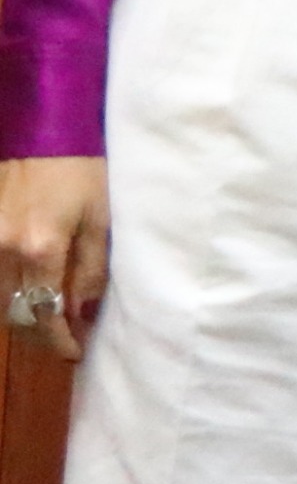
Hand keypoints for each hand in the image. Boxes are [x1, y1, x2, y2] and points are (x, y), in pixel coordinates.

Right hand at [0, 157, 110, 361]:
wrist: (40, 131)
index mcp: (40, 247)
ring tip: (49, 323)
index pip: (45, 312)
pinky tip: (25, 297)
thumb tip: (82, 313)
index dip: (59, 339)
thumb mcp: (99, 218)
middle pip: (14, 313)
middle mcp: (3, 249)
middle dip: (39, 334)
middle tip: (64, 342)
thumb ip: (91, 269)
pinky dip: (5, 295)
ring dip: (20, 318)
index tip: (74, 352)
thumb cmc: (80, 170)